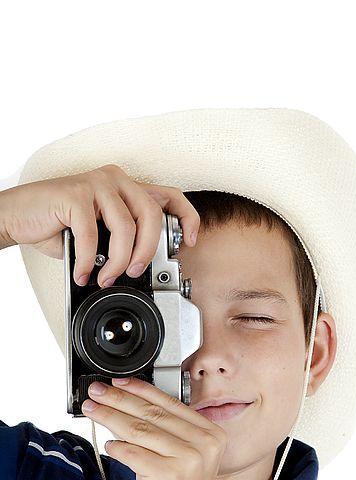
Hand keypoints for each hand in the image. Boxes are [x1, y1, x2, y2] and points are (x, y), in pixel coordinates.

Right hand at [0, 164, 199, 286]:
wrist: (18, 216)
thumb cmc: (59, 225)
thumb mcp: (101, 234)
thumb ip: (124, 240)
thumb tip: (144, 266)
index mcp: (127, 188)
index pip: (170, 196)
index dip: (187, 218)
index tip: (190, 242)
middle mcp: (116, 180)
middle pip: (152, 215)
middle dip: (148, 252)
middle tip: (135, 272)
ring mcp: (96, 184)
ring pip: (126, 228)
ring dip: (119, 262)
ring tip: (106, 278)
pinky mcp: (75, 193)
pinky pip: (93, 236)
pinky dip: (89, 262)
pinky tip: (84, 273)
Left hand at [82, 377, 227, 479]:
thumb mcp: (183, 459)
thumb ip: (167, 432)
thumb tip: (129, 403)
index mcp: (211, 435)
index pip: (170, 403)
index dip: (140, 390)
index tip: (119, 383)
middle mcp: (204, 444)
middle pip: (152, 412)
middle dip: (119, 399)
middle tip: (98, 392)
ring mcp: (188, 460)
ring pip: (139, 428)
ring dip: (110, 416)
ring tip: (93, 410)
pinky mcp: (167, 475)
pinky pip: (132, 452)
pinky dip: (117, 447)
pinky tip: (109, 445)